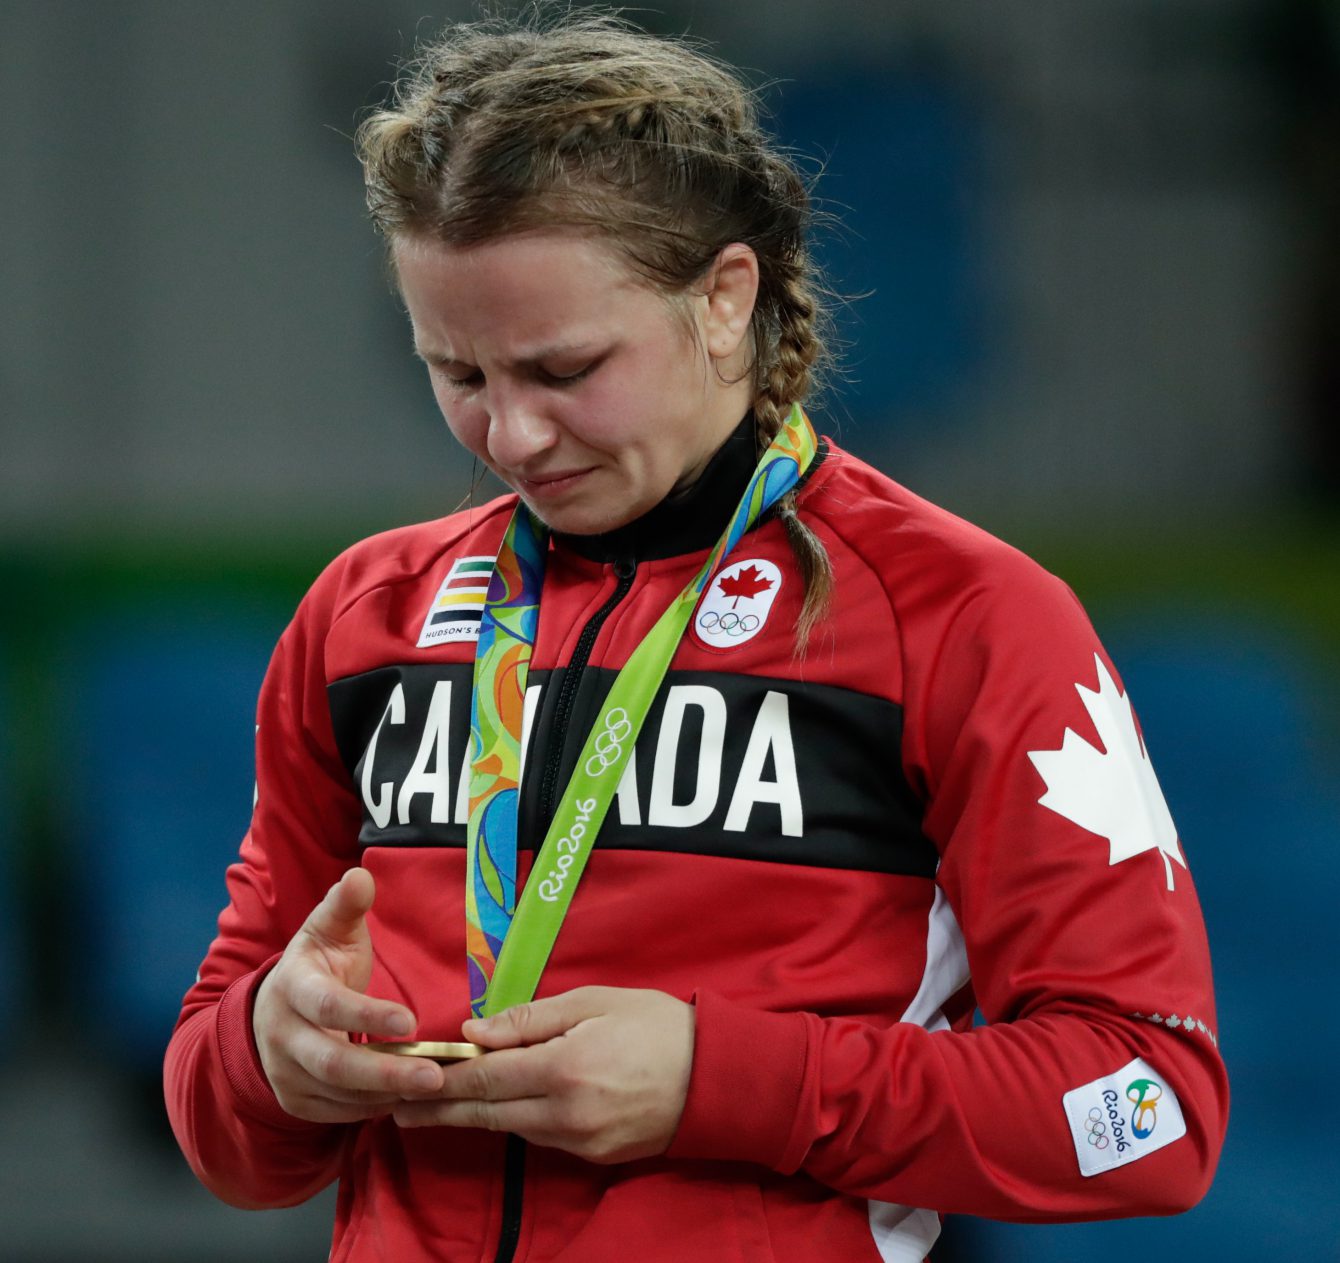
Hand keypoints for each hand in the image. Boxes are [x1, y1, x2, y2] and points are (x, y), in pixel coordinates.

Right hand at [252, 867, 444, 1122]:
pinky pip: (338, 1113)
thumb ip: (345, 906)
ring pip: (338, 1095)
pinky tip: (408, 1099)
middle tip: (435, 1076)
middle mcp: (283, 1036)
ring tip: (434, 1088)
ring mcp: (286, 1074)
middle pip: (333, 1064)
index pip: (328, 1007)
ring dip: (387, 1095)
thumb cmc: (316, 965)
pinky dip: (374, 1109)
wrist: (270, 1011)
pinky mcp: (297, 1102)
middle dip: (386, 1072)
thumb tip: (360, 875)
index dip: (367, 1016)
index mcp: (293, 988)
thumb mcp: (327, 930)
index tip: (410, 1021)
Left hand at [391, 986, 694, 1163]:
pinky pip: (539, 1136)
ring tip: (433, 1109)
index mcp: (561, 1068)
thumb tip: (476, 1032)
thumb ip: (531, 1018)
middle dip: (438, 1110)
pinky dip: (512, 1121)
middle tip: (396, 1109)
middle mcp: (563, 1114)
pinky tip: (494, 1110)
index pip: (483, 1077)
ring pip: (509, 1128)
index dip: (440, 1080)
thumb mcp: (595, 1002)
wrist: (716, 1077)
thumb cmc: (656, 1025)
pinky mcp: (592, 1156)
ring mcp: (578, 1142)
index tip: (404, 1079)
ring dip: (471, 1117)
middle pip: (485, 1113)